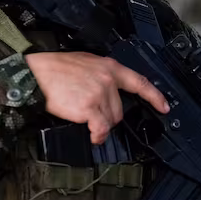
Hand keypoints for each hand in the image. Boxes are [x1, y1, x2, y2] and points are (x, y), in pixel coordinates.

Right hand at [23, 51, 168, 143]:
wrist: (36, 74)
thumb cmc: (54, 69)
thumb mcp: (84, 63)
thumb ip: (100, 75)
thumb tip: (106, 92)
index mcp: (108, 67)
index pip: (139, 82)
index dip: (155, 96)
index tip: (164, 106)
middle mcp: (108, 80)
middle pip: (120, 109)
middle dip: (108, 116)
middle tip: (91, 112)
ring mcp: (99, 94)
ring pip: (110, 120)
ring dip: (100, 124)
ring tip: (85, 119)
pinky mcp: (89, 108)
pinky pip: (101, 128)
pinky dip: (98, 135)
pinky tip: (94, 136)